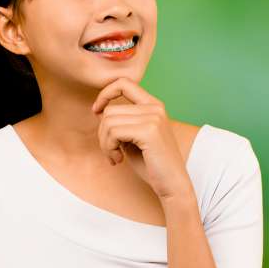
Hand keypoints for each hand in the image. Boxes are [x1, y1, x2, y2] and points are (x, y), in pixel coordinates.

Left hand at [90, 77, 191, 199]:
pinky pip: (113, 132)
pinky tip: (118, 159)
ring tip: (115, 156)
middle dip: (102, 133)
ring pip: (108, 121)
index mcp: (154, 106)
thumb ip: (121, 122)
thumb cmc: (152, 165)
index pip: (124, 83)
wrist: (172, 185)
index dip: (105, 93)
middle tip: (110, 151)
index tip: (96, 111)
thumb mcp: (133, 138)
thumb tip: (99, 109)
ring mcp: (154, 118)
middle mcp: (156, 108)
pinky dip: (109, 148)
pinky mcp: (149, 131)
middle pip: (110, 109)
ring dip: (105, 143)